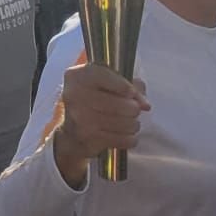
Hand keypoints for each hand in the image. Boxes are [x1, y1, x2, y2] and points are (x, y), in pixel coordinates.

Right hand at [51, 57, 147, 187]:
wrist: (70, 132)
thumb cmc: (91, 101)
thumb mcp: (104, 84)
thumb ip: (128, 85)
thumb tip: (145, 104)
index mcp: (77, 76)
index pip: (105, 76)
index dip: (124, 86)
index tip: (132, 93)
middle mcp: (75, 95)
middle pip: (119, 103)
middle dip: (133, 109)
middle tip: (133, 110)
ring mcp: (81, 118)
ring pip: (124, 123)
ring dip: (133, 124)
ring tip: (130, 123)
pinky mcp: (88, 138)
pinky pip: (122, 139)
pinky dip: (130, 139)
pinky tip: (126, 135)